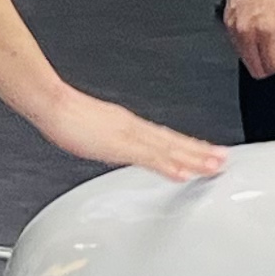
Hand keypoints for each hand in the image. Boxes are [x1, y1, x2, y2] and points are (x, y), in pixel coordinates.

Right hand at [34, 89, 227, 183]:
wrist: (51, 103)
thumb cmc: (64, 115)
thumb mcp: (90, 128)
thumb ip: (106, 137)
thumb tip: (112, 144)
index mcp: (127, 124)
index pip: (164, 137)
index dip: (187, 145)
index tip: (205, 152)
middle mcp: (133, 127)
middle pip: (173, 141)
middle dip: (199, 151)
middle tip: (223, 160)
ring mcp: (128, 135)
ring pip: (168, 148)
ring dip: (193, 157)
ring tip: (215, 166)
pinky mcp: (118, 144)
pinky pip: (149, 157)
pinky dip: (167, 164)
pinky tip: (183, 172)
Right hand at [220, 0, 274, 79]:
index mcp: (266, 29)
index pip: (274, 66)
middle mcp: (246, 31)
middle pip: (257, 69)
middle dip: (272, 63)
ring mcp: (234, 28)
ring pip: (246, 60)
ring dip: (260, 54)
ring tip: (271, 34)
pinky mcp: (227, 23)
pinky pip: (238, 46)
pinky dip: (249, 44)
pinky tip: (260, 27)